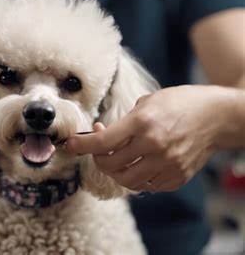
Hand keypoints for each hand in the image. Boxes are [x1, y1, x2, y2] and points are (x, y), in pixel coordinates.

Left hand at [66, 85, 236, 191]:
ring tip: (116, 159)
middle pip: (110, 164)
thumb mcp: (148, 101)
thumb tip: (100, 132)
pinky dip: (136, 177)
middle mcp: (153, 146)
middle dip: (97, 158)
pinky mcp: (176, 177)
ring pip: (125, 180)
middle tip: (98, 150)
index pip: (102, 142)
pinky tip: (137, 164)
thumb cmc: (181, 103)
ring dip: (114, 171)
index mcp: (143, 123)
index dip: (81, 145)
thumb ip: (123, 121)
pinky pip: (146, 186)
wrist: (217, 117)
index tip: (70, 145)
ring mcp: (166, 164)